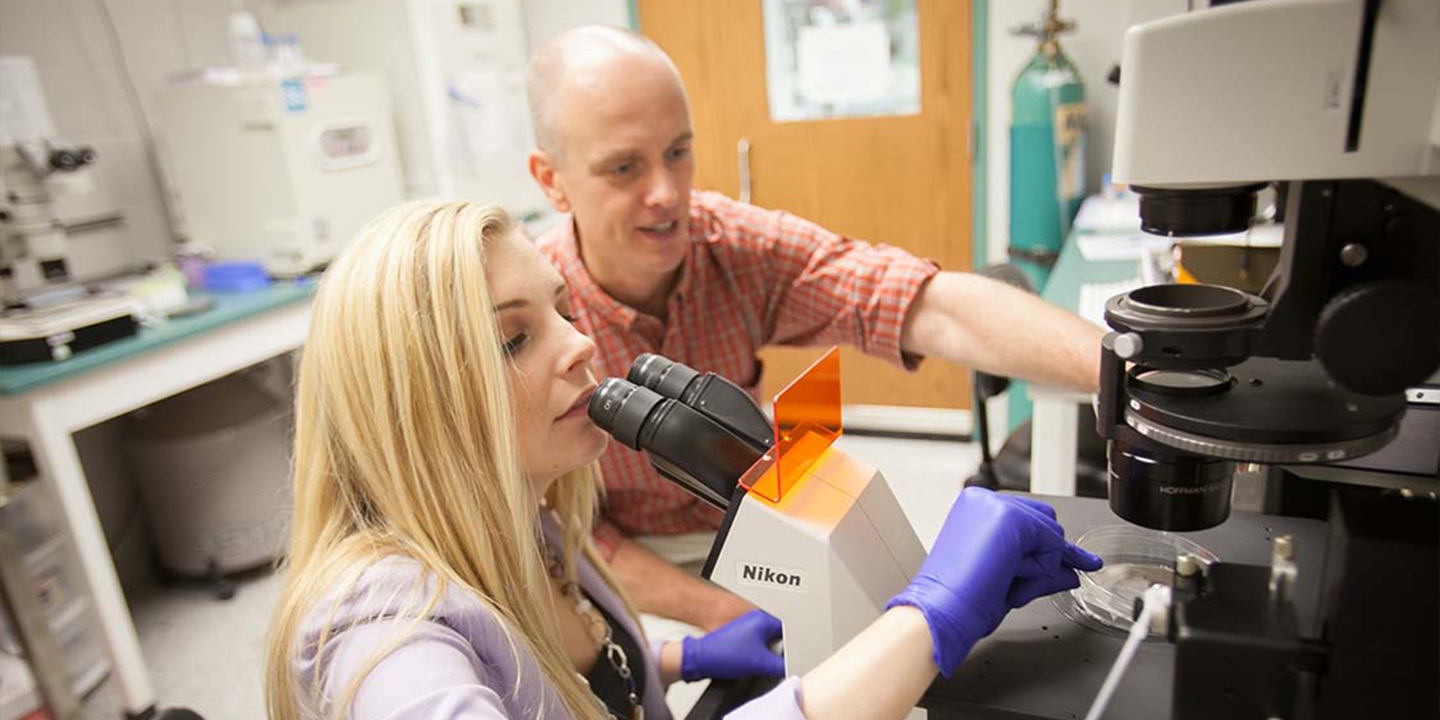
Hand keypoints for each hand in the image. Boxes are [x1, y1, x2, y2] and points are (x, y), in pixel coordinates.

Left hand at [680, 609, 785, 680]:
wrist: (701, 658)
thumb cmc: (724, 653)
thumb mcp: (761, 663)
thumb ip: (782, 665)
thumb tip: (790, 668)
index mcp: (764, 618)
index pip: (790, 631)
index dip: (792, 647)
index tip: (791, 659)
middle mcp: (755, 618)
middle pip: (779, 636)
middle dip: (779, 650)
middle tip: (774, 662)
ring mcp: (746, 626)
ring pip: (767, 641)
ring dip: (768, 653)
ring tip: (760, 662)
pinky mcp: (739, 635)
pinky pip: (756, 644)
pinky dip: (758, 654)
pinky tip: (751, 662)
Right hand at [887, 488, 1102, 675]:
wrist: (941, 611)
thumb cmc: (961, 601)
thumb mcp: (1008, 581)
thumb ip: (1040, 570)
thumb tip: (1070, 572)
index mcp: (974, 510)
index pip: (1029, 520)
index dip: (1045, 548)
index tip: (1072, 563)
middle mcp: (985, 501)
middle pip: (1045, 522)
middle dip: (1045, 556)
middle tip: (1021, 582)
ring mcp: (997, 505)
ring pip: (1051, 533)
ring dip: (1038, 565)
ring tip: (1002, 580)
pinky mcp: (1011, 517)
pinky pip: (1053, 544)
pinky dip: (1040, 568)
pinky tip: (1008, 575)